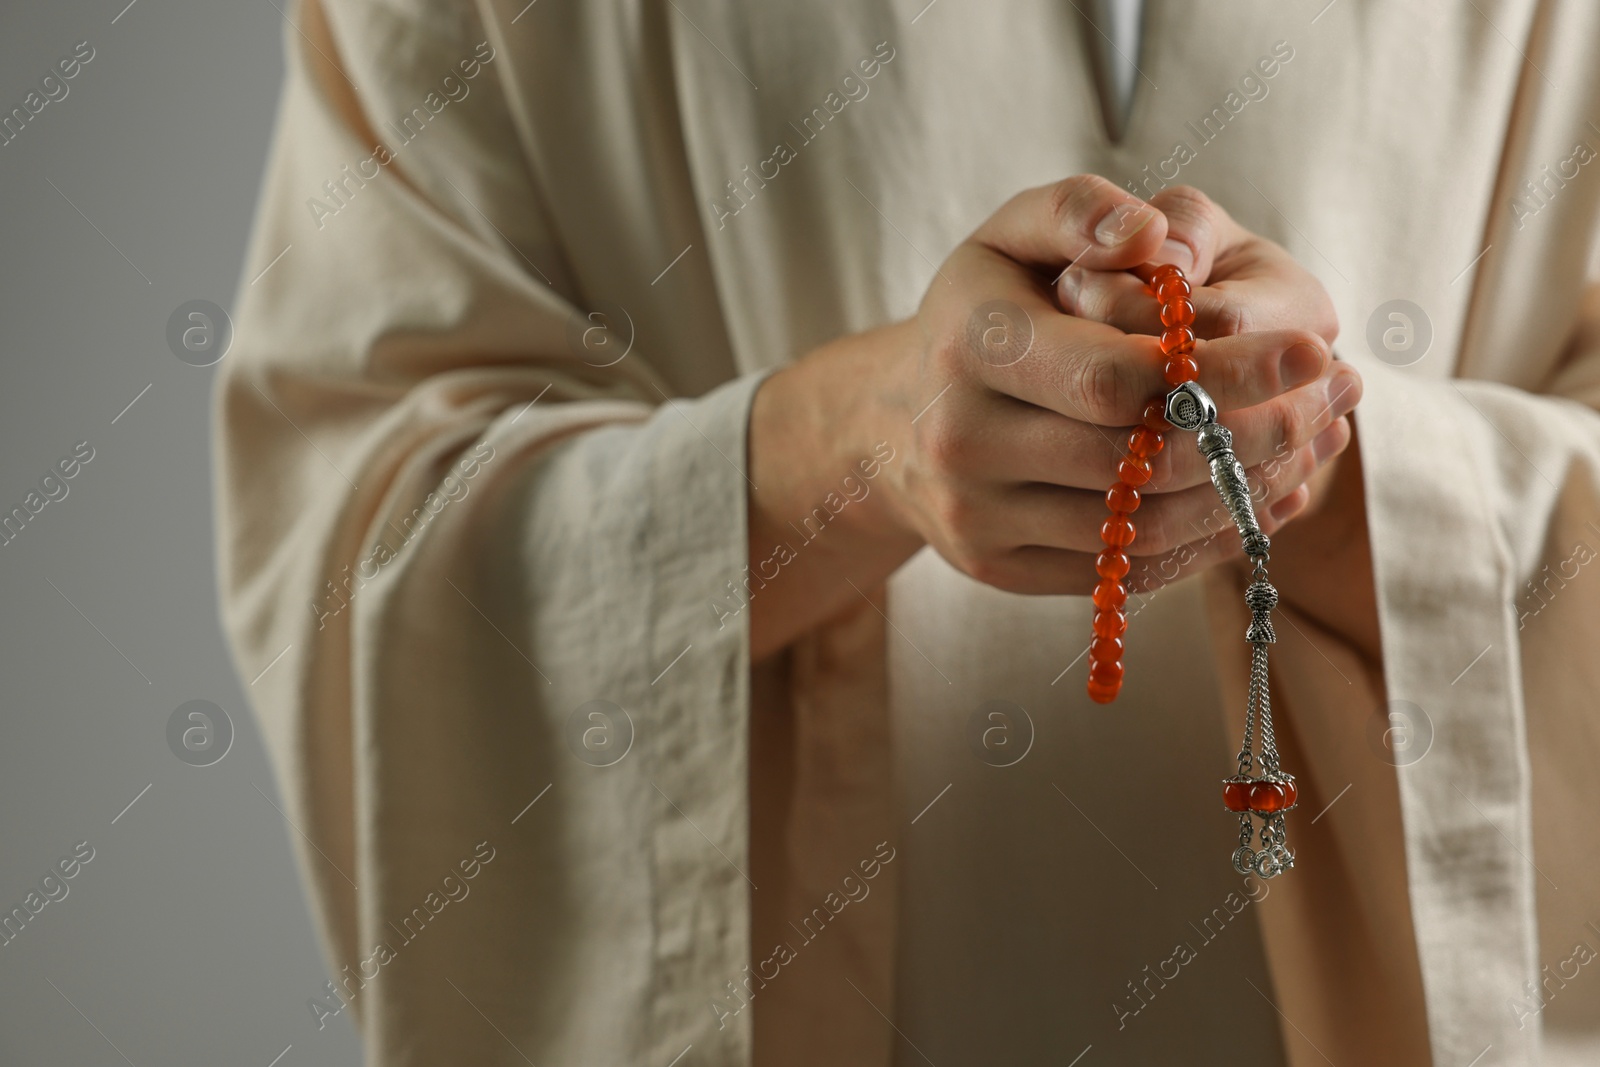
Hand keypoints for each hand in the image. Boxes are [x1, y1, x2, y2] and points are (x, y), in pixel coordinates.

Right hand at [747, 176, 1353, 657]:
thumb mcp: (1011, 235)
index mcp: (968, 346)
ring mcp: (977, 516)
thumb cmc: (978, 311)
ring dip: (1246, 493)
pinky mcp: (997, 568)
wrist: (893, 421)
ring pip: (1141, 525)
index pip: (1116, 377)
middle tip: (1333, 403)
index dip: (1225, 373)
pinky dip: (1205, 542)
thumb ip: (1080, 211)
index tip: (1313, 352)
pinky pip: (1123, 571)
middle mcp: (962, 441)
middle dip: (1256, 435)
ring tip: (1313, 446)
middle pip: (1139, 460)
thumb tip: (1152, 234)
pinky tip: (1260, 499)